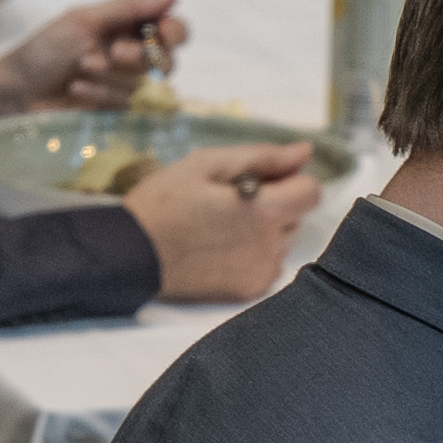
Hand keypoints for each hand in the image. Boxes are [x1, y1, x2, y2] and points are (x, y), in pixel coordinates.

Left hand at [0, 0, 182, 112]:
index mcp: (128, 28)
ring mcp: (127, 86)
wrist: (17, 92)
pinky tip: (78, 88)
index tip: (161, 33)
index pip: (173, 29)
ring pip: (149, 84)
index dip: (174, 32)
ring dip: (113, 76)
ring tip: (82, 70)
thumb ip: (130, 6)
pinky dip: (104, 93)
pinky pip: (131, 105)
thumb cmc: (44, 50)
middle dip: (140, 56)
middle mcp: (133, 57)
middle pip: (169, 59)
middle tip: (114, 53)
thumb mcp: (84, 20)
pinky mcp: (118, 112)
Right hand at [121, 141, 317, 305]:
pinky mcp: (249, 290)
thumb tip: (305, 151)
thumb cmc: (164, 202)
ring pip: (282, 241)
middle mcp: (270, 246)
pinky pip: (267, 264)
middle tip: (229, 201)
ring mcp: (261, 271)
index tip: (259, 180)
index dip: (289, 181)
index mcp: (264, 211)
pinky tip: (220, 247)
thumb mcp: (207, 164)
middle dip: (273, 204)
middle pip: (296, 216)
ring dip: (264, 230)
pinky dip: (253, 254)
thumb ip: (263, 157)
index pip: (311, 192)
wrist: (131, 253)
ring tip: (220, 225)